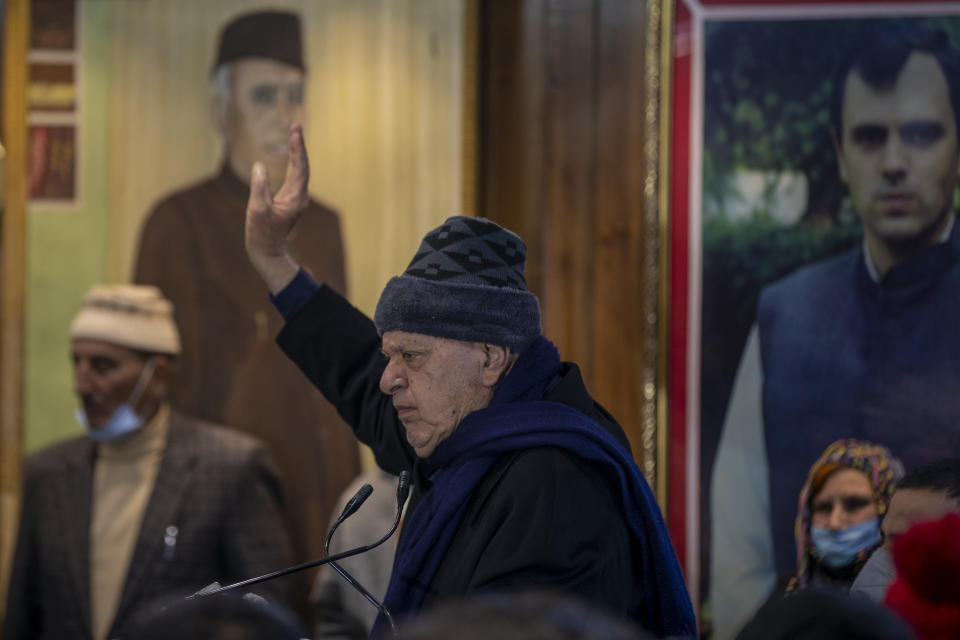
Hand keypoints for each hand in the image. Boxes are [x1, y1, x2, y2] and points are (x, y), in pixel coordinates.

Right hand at [245, 123, 308, 293]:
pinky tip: (291, 155)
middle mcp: (300, 197)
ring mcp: (297, 199)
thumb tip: (260, 166)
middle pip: (302, 166)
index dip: (298, 148)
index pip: (299, 167)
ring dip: (297, 152)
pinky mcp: (291, 201)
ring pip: (300, 170)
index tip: (295, 131)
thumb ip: (260, 187)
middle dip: (299, 145)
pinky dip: (294, 162)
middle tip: (297, 125)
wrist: (268, 252)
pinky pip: (295, 176)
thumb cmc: (262, 233)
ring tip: (294, 134)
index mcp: (295, 197)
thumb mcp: (258, 210)